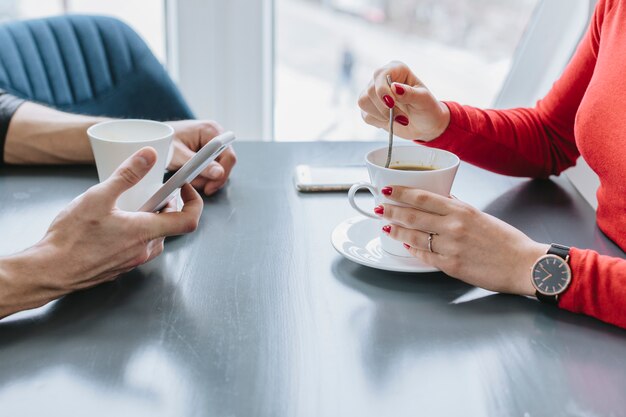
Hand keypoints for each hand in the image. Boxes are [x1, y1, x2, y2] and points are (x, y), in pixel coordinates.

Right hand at [0, 147, 202, 316]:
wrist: (50, 270)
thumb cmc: (71, 239)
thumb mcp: (98, 197)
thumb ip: (127, 175)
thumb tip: (148, 156)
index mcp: (144, 232)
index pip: (188, 220)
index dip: (195, 202)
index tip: (184, 188)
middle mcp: (143, 250)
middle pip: (171, 226)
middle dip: (166, 206)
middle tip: (151, 191)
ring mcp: (133, 260)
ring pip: (154, 236)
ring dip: (150, 219)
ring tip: (131, 205)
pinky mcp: (121, 265)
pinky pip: (139, 246)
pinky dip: (137, 231)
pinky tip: (115, 222)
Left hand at [167, 120, 236, 194]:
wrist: (153, 138)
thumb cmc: (163, 142)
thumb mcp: (179, 155)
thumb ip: (200, 165)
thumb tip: (219, 173)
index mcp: (211, 130)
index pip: (228, 155)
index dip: (222, 173)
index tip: (209, 187)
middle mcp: (216, 135)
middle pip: (225, 163)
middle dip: (212, 177)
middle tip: (196, 185)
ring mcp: (213, 142)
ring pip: (220, 167)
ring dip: (207, 178)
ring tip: (190, 179)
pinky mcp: (209, 150)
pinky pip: (213, 166)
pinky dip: (204, 175)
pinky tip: (191, 176)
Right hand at [357, 61, 450, 140]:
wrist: (425, 125)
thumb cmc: (427, 108)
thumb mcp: (424, 100)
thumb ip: (410, 93)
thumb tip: (394, 87)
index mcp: (396, 69)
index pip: (379, 75)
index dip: (382, 90)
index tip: (391, 104)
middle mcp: (382, 78)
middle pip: (369, 91)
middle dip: (384, 108)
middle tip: (402, 117)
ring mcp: (373, 93)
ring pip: (363, 102)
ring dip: (381, 115)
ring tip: (398, 119)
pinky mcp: (369, 107)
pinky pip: (365, 115)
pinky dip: (378, 121)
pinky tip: (390, 121)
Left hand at [377, 186, 548, 294]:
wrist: (524, 265)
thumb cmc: (506, 241)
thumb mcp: (481, 215)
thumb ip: (458, 208)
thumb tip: (442, 199)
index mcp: (461, 210)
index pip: (423, 197)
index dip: (400, 192)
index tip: (387, 189)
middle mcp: (453, 226)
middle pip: (412, 216)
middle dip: (391, 211)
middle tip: (379, 208)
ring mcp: (450, 247)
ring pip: (414, 237)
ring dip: (397, 231)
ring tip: (387, 226)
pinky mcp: (451, 266)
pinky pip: (425, 256)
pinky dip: (412, 250)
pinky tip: (405, 245)